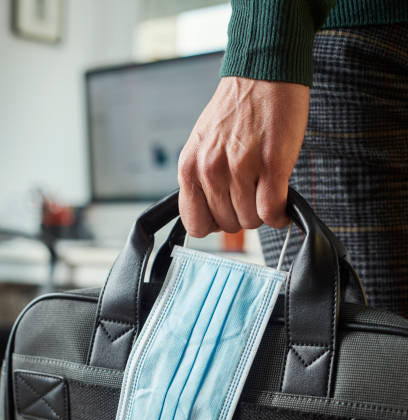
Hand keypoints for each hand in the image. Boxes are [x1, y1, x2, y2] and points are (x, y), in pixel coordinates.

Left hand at [177, 76, 309, 236]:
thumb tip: (213, 214)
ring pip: (252, 221)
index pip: (195, 223)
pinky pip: (272, 211)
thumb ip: (202, 179)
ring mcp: (240, 168)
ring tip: (267, 190)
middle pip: (228, 225)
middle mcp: (210, 169)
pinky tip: (282, 203)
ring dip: (263, 213)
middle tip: (252, 195)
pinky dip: (280, 215)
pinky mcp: (271, 165)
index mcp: (190, 166)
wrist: (264, 73)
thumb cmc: (237, 110)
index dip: (214, 223)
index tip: (226, 213)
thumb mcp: (203, 146)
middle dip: (243, 215)